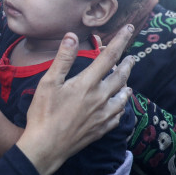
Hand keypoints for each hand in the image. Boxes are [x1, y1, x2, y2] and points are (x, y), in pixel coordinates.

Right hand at [16, 24, 134, 174]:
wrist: (47, 146)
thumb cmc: (43, 112)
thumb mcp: (48, 82)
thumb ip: (63, 59)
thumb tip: (72, 36)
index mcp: (88, 83)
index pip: (109, 56)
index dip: (120, 41)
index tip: (129, 29)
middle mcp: (100, 97)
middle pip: (121, 76)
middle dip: (127, 64)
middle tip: (132, 57)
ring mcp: (103, 114)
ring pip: (123, 96)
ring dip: (127, 85)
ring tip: (128, 80)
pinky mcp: (101, 128)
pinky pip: (118, 115)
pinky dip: (121, 106)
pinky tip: (119, 106)